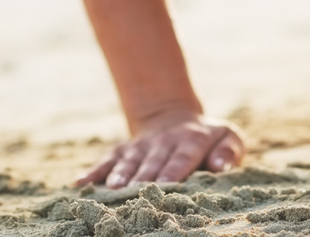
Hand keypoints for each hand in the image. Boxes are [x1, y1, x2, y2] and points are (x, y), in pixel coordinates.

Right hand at [76, 111, 244, 187]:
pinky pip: (107, 160)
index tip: (166, 185)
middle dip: (145, 177)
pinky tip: (80, 184)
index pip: (182, 157)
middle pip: (153, 162)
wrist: (174, 117)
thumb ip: (229, 150)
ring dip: (121, 175)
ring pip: (129, 161)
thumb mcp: (227, 136)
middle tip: (136, 193)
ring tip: (113, 189)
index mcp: (191, 140)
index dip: (173, 170)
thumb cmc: (206, 138)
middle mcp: (164, 142)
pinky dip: (93, 172)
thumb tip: (221, 166)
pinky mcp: (123, 150)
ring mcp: (141, 146)